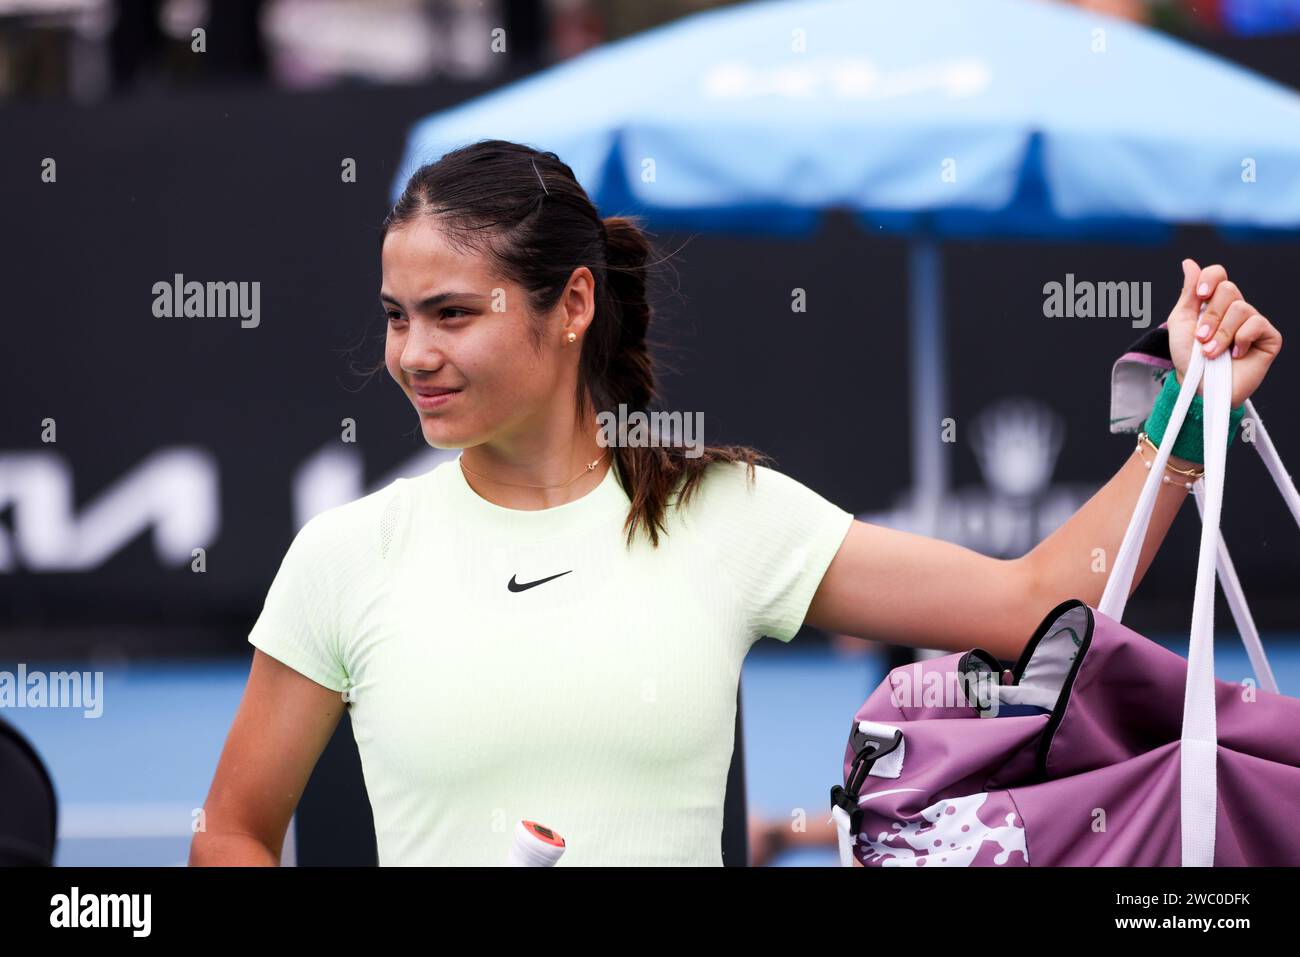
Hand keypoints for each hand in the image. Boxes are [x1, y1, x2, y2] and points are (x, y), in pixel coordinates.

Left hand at [1167, 259, 1282, 407]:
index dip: (1210, 279)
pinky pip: (1257, 324)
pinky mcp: (1269, 337)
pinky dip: (1240, 339)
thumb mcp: (1181, 322)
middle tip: (1201, 338)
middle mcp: (1235, 308)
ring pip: (1241, 308)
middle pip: (1228, 289)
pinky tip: (1234, 354)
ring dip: (1221, 333)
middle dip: (1210, 317)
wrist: (1198, 386)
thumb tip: (1189, 262)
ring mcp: (1253, 322)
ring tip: (1211, 352)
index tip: (1201, 295)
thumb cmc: (1188, 357)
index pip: (1218, 274)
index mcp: (1214, 302)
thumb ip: (1188, 293)